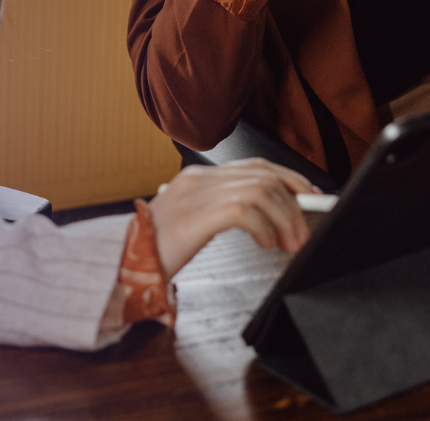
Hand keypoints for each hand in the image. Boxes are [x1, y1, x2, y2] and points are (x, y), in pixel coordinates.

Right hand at [147, 158, 318, 278]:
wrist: (119, 263)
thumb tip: (265, 220)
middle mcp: (199, 178)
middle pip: (264, 175)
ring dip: (284, 217)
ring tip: (289, 243)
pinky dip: (264, 227)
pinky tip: (266, 244)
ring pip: (260, 189)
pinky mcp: (196, 216)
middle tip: (303, 233)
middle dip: (294, 203)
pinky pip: (244, 209)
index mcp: (198, 177)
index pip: (255, 165)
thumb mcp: (190, 224)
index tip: (310, 195)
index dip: (289, 178)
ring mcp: (197, 194)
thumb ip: (220, 212)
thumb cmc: (153, 250)